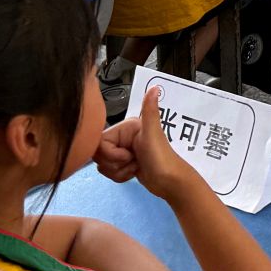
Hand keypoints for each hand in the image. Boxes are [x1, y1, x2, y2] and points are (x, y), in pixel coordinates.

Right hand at [94, 85, 205, 199]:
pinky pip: (110, 171)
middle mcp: (124, 137)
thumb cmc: (162, 159)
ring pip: (104, 164)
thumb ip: (150, 111)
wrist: (170, 182)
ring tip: (135, 166)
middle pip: (100, 153)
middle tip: (132, 161)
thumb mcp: (153, 134)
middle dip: (114, 163)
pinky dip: (120, 176)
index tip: (126, 156)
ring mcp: (124, 150)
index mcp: (127, 127)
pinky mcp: (125, 164)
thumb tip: (155, 87)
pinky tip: (133, 172)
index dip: (110, 153)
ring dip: (118, 170)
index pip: (100, 141)